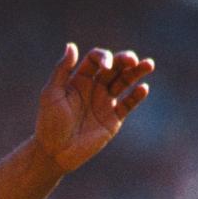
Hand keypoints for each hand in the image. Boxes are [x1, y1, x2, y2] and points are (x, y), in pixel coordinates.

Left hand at [34, 45, 153, 172]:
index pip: (96, 59)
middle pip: (115, 67)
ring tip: (149, 64)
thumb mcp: (51, 94)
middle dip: (125, 60)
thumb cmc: (49, 122)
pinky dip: (137, 95)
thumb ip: (61, 70)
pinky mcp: (113, 119)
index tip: (106, 66)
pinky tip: (143, 88)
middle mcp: (95, 87)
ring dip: (137, 72)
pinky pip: (128, 104)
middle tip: (132, 60)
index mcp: (80, 78)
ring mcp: (105, 102)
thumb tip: (71, 45)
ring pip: (125, 81)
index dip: (104, 57)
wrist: (55, 152)